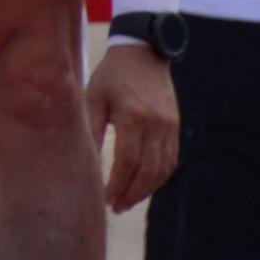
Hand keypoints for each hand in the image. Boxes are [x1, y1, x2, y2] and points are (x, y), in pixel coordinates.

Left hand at [86, 37, 180, 210]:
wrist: (143, 52)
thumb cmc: (112, 75)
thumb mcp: (94, 96)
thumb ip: (91, 128)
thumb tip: (83, 160)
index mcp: (134, 117)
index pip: (128, 162)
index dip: (117, 185)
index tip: (106, 199)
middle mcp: (156, 124)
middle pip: (149, 171)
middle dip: (132, 194)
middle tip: (117, 207)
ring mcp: (170, 126)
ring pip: (163, 169)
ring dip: (146, 190)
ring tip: (128, 200)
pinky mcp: (176, 126)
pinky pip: (171, 159)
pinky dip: (158, 176)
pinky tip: (144, 184)